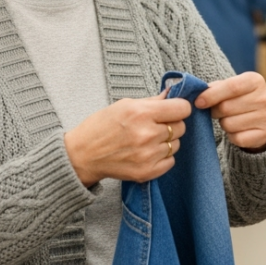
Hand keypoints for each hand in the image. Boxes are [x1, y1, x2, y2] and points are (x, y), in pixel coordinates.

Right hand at [64, 92, 191, 186]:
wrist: (82, 155)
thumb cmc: (100, 127)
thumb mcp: (124, 105)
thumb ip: (152, 101)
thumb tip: (172, 93)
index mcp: (141, 113)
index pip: (182, 108)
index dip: (179, 107)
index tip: (173, 110)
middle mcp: (147, 134)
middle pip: (181, 127)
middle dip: (171, 124)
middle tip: (155, 125)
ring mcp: (148, 155)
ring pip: (176, 144)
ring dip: (166, 141)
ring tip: (147, 140)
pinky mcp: (147, 172)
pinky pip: (171, 161)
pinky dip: (162, 157)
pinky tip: (147, 152)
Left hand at [196, 72, 265, 151]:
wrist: (260, 117)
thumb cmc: (238, 98)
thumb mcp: (230, 87)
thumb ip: (214, 88)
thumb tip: (198, 95)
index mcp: (255, 81)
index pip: (231, 87)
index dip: (211, 95)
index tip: (198, 102)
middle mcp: (264, 98)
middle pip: (226, 107)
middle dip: (215, 111)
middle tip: (217, 111)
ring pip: (229, 124)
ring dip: (224, 123)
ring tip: (230, 119)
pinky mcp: (265, 134)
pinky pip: (237, 138)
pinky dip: (231, 136)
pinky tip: (237, 129)